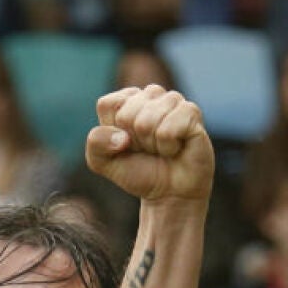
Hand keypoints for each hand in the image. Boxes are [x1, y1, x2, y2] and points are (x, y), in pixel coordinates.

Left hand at [85, 86, 213, 204]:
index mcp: (126, 100)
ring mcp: (173, 100)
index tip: (126, 144)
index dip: (113, 133)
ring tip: (161, 148)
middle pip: (127, 114)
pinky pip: (168, 130)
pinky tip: (175, 148)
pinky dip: (168, 147)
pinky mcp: (191, 112)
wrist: (169, 193)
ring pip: (147, 121)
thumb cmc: (137, 172)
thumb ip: (96, 142)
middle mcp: (150, 95)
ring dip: (151, 144)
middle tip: (146, 149)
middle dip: (134, 140)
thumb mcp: (102, 161)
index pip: (108, 104)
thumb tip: (122, 136)